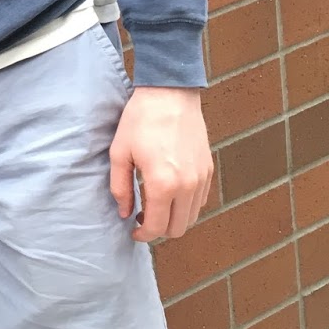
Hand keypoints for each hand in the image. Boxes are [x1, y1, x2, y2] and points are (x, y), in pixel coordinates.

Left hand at [109, 86, 212, 243]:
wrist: (170, 93)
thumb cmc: (140, 120)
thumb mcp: (120, 154)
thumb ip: (120, 188)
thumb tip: (124, 213)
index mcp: (163, 184)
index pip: (156, 227)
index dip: (143, 235)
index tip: (133, 231)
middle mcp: (187, 186)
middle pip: (178, 228)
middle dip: (159, 231)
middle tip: (143, 221)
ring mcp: (201, 178)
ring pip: (193, 216)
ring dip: (174, 219)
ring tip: (156, 208)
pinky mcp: (208, 169)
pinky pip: (201, 200)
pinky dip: (187, 205)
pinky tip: (171, 194)